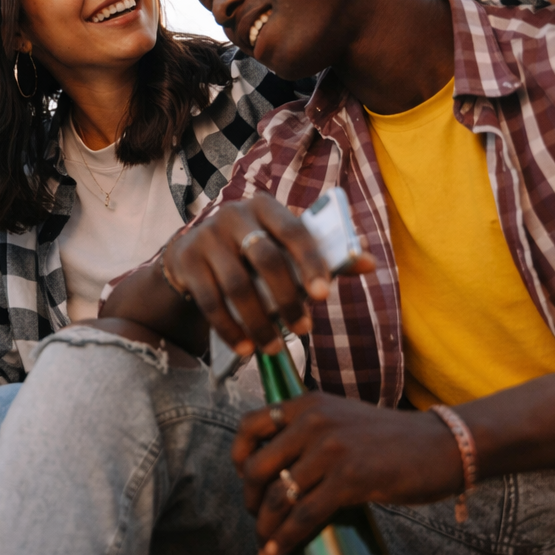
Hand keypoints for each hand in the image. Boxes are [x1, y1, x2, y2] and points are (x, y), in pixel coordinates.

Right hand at [164, 194, 374, 356]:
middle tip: (304, 328)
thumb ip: (323, 253)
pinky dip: (230, 329)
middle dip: (287, 299)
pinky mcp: (185, 260)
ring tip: (275, 347)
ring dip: (259, 323)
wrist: (192, 252)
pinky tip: (246, 348)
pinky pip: (210, 302)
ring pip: (237, 286)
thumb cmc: (250, 250)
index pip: (294, 231)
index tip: (325, 296)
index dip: (311, 263)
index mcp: (265, 206)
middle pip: (265, 259)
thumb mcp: (282, 244)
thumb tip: (369, 263)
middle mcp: (233, 215)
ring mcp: (206, 237)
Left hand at [233, 394, 463, 554]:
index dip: (238, 456)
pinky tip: (276, 552)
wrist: (441, 444)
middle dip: (250, 498)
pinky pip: (304, 514)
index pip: (249, 424)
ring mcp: (331, 449)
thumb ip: (308, 432)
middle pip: (256, 466)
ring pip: (278, 494)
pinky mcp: (350, 479)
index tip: (244, 479)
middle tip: (257, 516)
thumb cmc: (391, 438)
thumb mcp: (341, 418)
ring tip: (264, 540)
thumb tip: (275, 469)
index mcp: (308, 403)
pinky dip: (284, 538)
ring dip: (265, 525)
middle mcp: (313, 421)